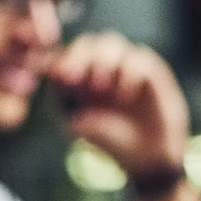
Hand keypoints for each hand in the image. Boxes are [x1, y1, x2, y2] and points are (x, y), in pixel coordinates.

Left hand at [48, 31, 189, 181]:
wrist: (147, 157)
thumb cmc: (110, 144)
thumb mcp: (81, 126)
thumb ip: (65, 101)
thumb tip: (52, 74)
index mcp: (79, 78)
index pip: (67, 56)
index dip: (62, 61)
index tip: (61, 74)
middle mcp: (100, 67)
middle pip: (87, 44)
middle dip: (79, 56)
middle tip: (75, 75)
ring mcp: (125, 66)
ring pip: (111, 43)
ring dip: (102, 59)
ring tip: (100, 85)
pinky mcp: (148, 70)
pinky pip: (138, 58)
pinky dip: (129, 73)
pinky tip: (124, 97)